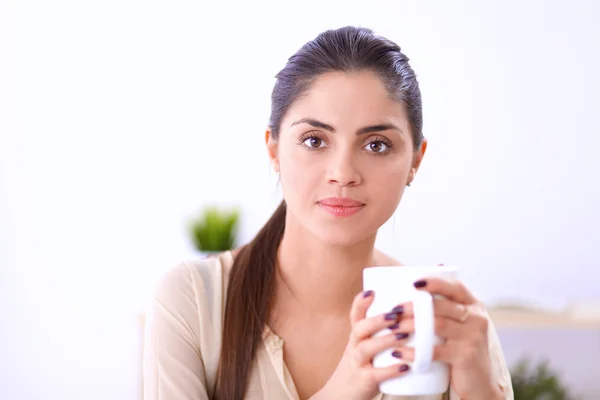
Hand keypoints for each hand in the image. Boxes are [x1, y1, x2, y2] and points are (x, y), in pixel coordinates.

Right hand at [312, 290, 410, 399]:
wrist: (341, 396)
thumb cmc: (361, 367)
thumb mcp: (365, 346)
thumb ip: (381, 331)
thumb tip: (411, 314)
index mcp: (356, 336)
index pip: (355, 315)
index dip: (360, 303)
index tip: (372, 292)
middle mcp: (353, 347)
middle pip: (360, 328)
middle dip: (378, 319)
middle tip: (397, 313)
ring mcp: (356, 364)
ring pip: (365, 348)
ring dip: (385, 340)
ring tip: (404, 336)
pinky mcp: (363, 381)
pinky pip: (375, 375)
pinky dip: (390, 370)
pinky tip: (405, 366)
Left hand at [390, 277, 501, 399]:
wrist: (479, 384)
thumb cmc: (462, 349)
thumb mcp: (460, 326)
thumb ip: (446, 307)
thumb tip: (424, 277)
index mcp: (474, 306)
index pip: (455, 287)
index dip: (435, 282)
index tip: (413, 283)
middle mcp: (477, 318)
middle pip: (441, 306)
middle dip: (414, 306)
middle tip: (393, 311)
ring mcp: (472, 337)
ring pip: (437, 325)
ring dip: (410, 325)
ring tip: (393, 328)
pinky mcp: (465, 356)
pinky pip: (435, 351)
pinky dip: (413, 352)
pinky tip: (398, 352)